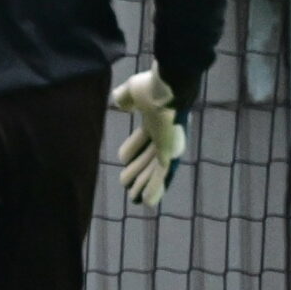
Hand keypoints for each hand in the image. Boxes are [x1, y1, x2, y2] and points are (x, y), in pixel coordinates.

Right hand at [109, 68, 184, 207]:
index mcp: (156, 120)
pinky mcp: (170, 153)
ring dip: (143, 184)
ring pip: (154, 170)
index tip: (122, 159)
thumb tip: (119, 100)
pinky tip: (148, 203)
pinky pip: (162, 175)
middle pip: (149, 158)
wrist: (167, 88)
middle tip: (127, 185)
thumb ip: (125, 96)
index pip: (144, 138)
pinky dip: (156, 189)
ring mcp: (168, 145)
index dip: (132, 149)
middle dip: (138, 172)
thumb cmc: (153, 86)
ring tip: (133, 198)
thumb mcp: (132, 91)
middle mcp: (164, 134)